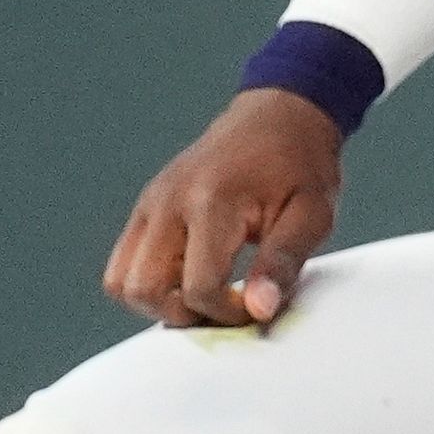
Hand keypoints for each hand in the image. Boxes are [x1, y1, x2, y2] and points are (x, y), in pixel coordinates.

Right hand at [105, 88, 343, 328]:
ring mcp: (149, 205)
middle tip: (225, 306)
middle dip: (184, 314)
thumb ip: (283, 263)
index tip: (257, 306)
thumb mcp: (312, 215)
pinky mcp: (145, 210)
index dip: (227, 313)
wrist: (279, 119)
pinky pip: (124, 264)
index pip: (198, 286)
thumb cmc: (301, 167)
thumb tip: (259, 310)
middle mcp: (167, 203)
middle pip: (142, 290)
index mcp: (211, 202)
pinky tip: (193, 277)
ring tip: (207, 294)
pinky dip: (151, 283)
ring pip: (120, 282)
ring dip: (160, 302)